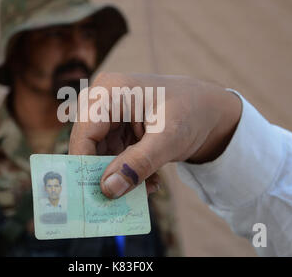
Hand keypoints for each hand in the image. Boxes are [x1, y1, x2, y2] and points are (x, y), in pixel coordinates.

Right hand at [68, 73, 241, 198]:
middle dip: (105, 174)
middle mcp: (102, 101)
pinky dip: (128, 172)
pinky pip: (111, 157)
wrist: (207, 109)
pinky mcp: (115, 130)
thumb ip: (139, 163)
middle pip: (88, 146)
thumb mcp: (168, 138)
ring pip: (99, 156)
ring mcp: (108, 116)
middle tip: (122, 200)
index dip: (84, 165)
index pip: (84, 133)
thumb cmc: (190, 112)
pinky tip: (150, 180)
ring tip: (147, 187)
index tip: (95, 196)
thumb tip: (108, 189)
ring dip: (120, 176)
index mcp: (109, 92)